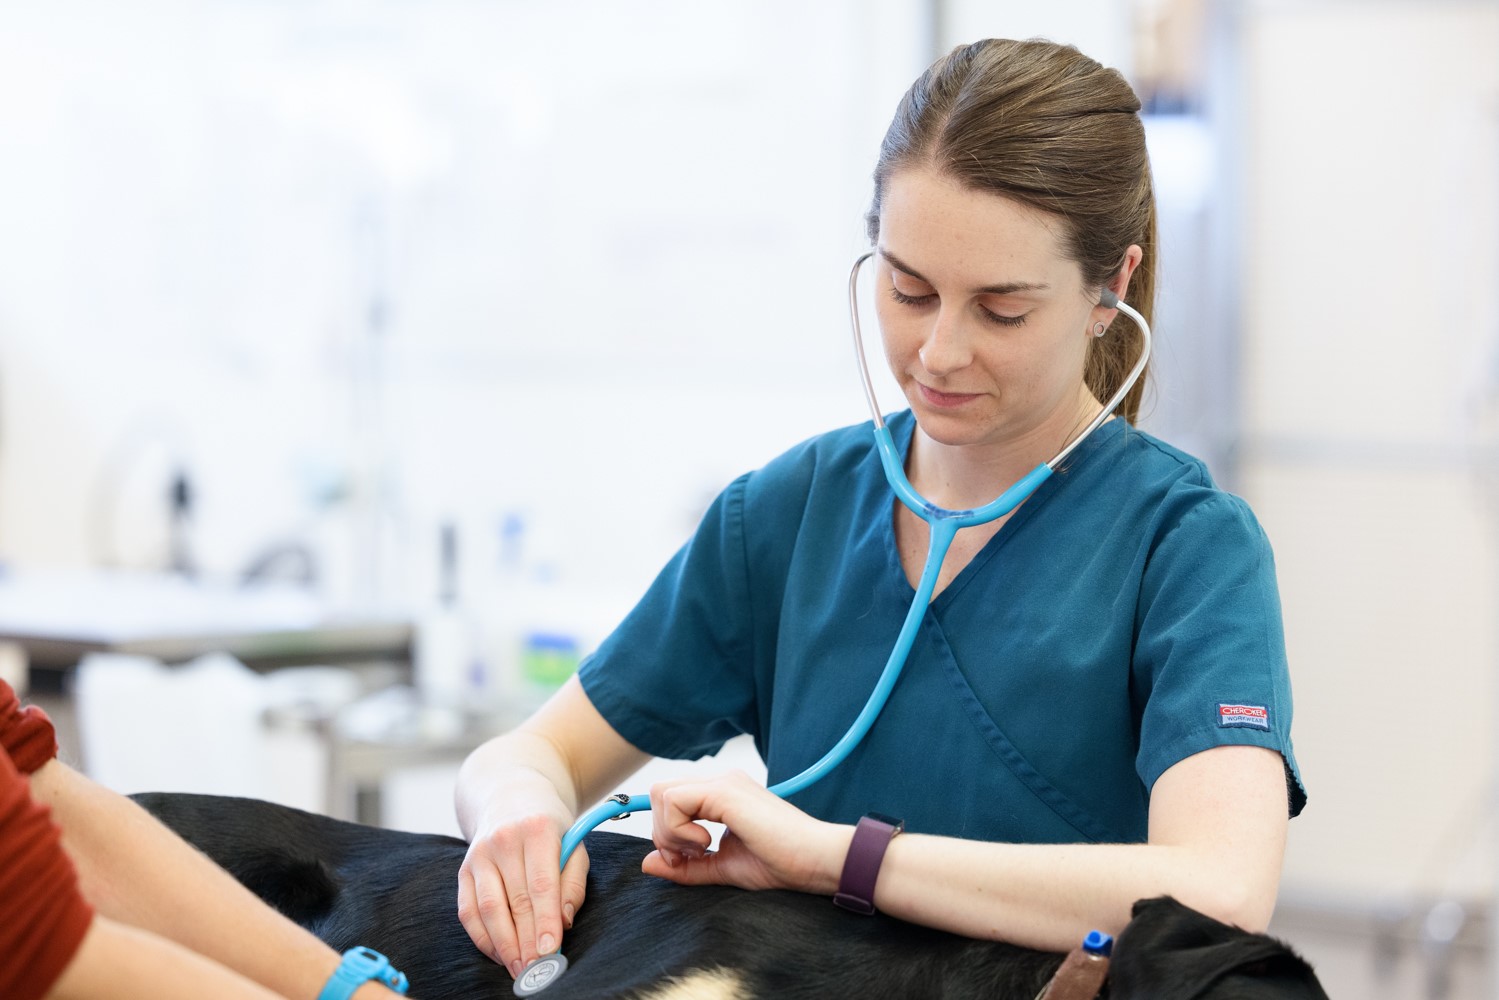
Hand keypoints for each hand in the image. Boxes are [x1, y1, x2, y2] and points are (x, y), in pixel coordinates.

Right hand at [456, 810, 587, 980]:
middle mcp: (503, 840)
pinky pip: (468, 911)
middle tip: (538, 970)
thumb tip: (563, 921)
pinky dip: (483, 938)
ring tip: (519, 969)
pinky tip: (499, 953)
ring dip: (503, 945)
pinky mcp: (463, 870)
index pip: (540, 883)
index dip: (545, 920)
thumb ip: (572, 882)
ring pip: (487, 909)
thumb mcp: (574, 843)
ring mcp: (478, 854)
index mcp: (537, 829)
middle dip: (526, 941)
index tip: (550, 950)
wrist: (511, 798)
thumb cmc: (549, 828)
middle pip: (514, 901)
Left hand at [641, 771, 844, 893]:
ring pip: (662, 794)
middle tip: (690, 856)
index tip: (681, 859)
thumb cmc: (781, 863)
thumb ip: (686, 866)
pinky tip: (707, 844)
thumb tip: (647, 862)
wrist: (816, 860)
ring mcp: (723, 783)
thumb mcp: (723, 868)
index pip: (670, 800)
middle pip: (660, 793)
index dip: (665, 831)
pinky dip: (680, 829)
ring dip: (671, 831)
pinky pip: (674, 801)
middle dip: (663, 831)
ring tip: (702, 850)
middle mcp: (721, 782)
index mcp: (722, 795)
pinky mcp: (725, 791)